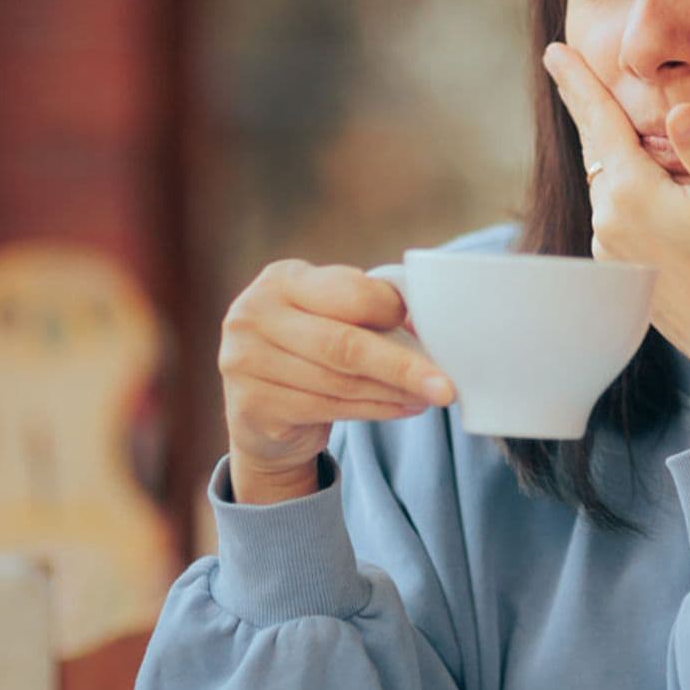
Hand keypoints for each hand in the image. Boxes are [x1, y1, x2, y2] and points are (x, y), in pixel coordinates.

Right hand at [219, 260, 454, 502]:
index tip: (426, 328)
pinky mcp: (250, 404)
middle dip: (403, 367)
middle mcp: (253, 314)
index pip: (348, 292)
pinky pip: (327, 409)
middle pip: (344, 344)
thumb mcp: (331, 315)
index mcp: (282, 279)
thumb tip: (430, 320)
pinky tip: (404, 408)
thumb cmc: (312, 349)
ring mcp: (243, 360)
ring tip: (430, 396)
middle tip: (446, 385)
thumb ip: (368, 309)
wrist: (262, 411)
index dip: (391, 311)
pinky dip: (375, 410)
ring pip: (339, 382)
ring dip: (394, 392)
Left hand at [542, 42, 689, 436]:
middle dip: (588, 108)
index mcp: (634, 193)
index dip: (578, 82)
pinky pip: (615, 211)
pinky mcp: (620, 267)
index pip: (600, 122)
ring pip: (608, 181)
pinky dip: (625, 188)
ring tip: (627, 129)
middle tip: (565, 67)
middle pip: (598, 147)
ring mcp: (610, 247)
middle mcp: (609, 219)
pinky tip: (649, 188)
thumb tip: (679, 109)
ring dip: (615, 154)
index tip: (554, 52)